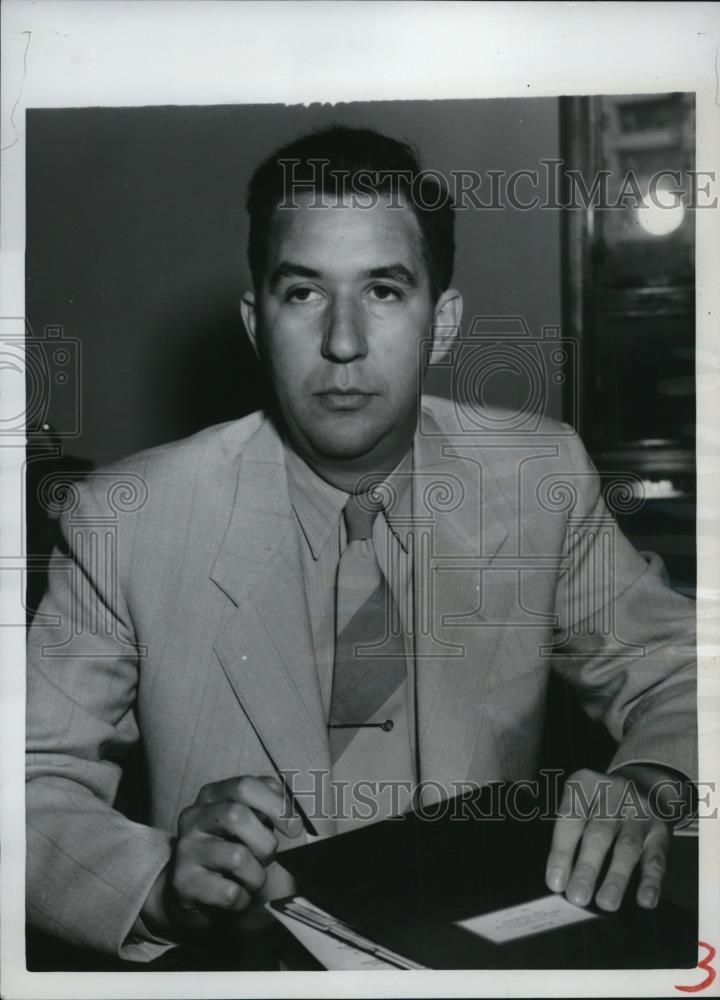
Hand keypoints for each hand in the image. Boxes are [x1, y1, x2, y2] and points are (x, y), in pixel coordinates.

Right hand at [161, 775, 302, 933]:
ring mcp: (185, 849)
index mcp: (213, 795)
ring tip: (249, 880)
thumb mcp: (251, 822)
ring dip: (256, 876)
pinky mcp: (183, 883)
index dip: (276, 805)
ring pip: (236, 857)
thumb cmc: (233, 851)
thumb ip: (270, 804)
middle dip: (264, 842)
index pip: (246, 785)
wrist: (194, 896)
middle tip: (266, 857)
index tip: (293, 828)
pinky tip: (235, 897)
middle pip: (237, 815)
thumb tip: (296, 807)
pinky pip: (229, 893)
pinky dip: (242, 900)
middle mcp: (194, 816)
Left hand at [545, 767, 671, 911]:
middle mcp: (614, 793)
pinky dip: (651, 880)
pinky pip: (656, 856)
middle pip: (599, 833)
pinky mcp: (661, 829)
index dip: (562, 851)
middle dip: (587, 867)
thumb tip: (559, 877)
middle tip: (577, 896)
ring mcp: (639, 811)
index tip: (555, 882)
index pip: (570, 817)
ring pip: (627, 846)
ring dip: (616, 877)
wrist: (642, 782)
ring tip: (606, 902)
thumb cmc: (598, 801)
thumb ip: (568, 830)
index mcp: (585, 783)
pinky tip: (644, 899)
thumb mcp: (579, 799)